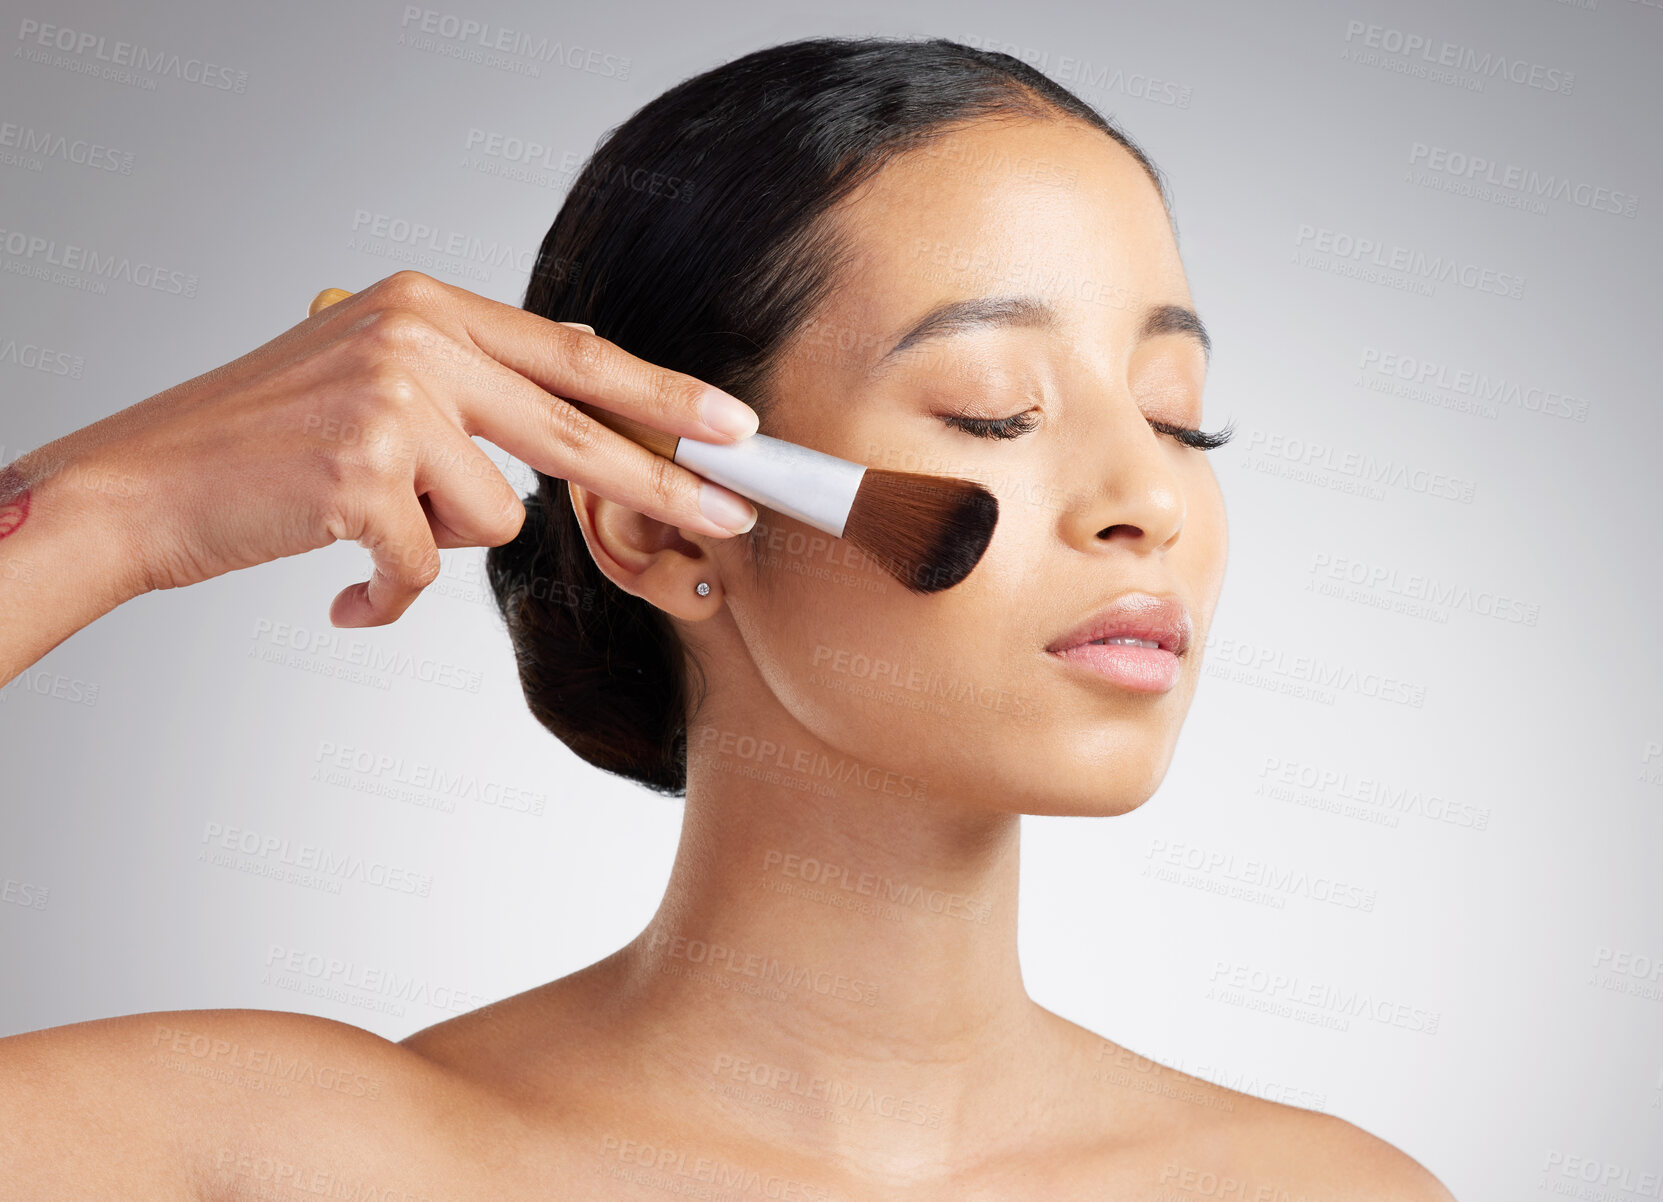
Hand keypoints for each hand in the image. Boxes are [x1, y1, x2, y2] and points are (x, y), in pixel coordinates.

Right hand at [53, 270, 760, 626]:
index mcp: (428, 306)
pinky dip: (389, 595)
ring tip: (364, 523)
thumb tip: (588, 391)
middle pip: (579, 429)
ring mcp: (390, 404)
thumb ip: (473, 380)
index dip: (664, 396)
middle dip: (664, 484)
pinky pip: (429, 572)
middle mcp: (417, 340)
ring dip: (438, 542)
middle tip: (737, 517)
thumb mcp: (372, 372)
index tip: (734, 426)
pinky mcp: (362, 476)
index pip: (576, 356)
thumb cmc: (261, 442)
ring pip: (497, 517)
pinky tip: (343, 584)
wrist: (141, 484)